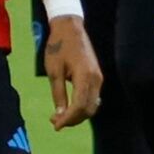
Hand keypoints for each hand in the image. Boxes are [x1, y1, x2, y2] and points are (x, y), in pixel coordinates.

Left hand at [42, 15, 101, 129]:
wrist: (70, 28)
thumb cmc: (58, 47)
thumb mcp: (54, 71)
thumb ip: (58, 93)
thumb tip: (60, 114)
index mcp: (85, 76)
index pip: (79, 106)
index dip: (68, 119)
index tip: (55, 125)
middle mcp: (96, 79)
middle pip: (88, 109)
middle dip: (72, 120)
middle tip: (55, 121)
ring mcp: (98, 78)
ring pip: (92, 105)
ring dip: (77, 115)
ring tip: (59, 116)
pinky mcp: (97, 77)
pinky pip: (92, 98)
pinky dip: (82, 106)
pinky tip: (69, 107)